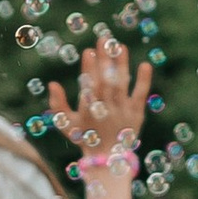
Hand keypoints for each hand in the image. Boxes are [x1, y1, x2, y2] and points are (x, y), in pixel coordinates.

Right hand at [46, 32, 151, 165]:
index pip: (88, 87)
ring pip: (122, 85)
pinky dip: (143, 81)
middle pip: (105, 81)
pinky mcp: (136, 115)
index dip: (88, 69)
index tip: (88, 51)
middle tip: (104, 39)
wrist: (107, 160)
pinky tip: (145, 65)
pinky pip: (140, 96)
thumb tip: (52, 83)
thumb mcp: (66, 124)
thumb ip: (57, 104)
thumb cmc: (84, 138)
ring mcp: (122, 112)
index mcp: (87, 111)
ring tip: (120, 46)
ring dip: (122, 65)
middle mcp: (105, 111)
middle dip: (105, 60)